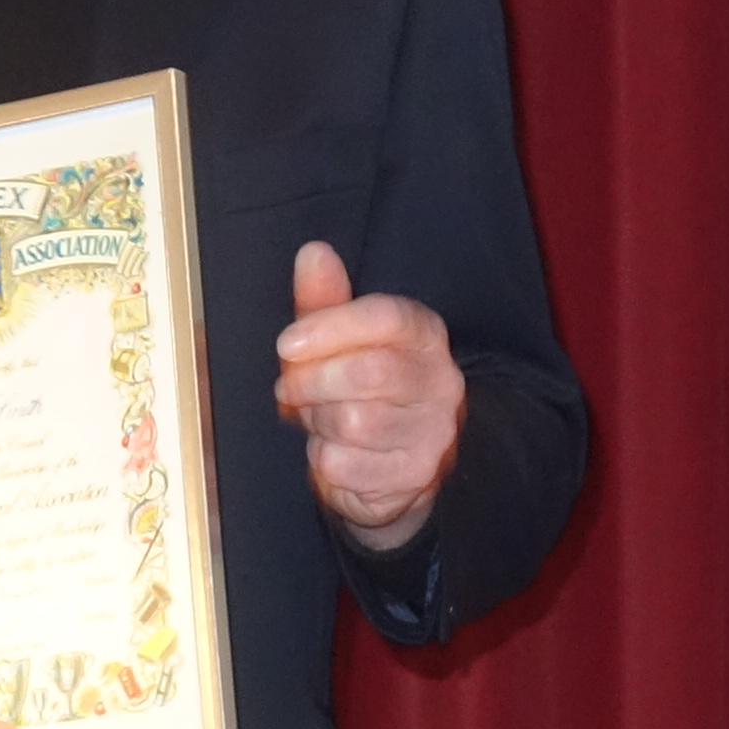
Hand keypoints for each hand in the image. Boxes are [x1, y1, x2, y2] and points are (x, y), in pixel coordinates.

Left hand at [277, 240, 462, 553]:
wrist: (390, 470)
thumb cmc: (359, 392)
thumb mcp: (341, 342)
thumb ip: (325, 300)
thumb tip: (313, 252)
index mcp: (425, 335)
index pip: (388, 317)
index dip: (331, 327)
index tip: (287, 344)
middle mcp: (441, 381)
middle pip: (370, 372)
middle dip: (313, 381)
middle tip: (288, 389)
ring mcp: (433, 432)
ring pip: (356, 422)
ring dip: (317, 422)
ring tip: (315, 419)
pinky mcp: (414, 475)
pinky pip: (347, 465)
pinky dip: (323, 461)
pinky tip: (330, 452)